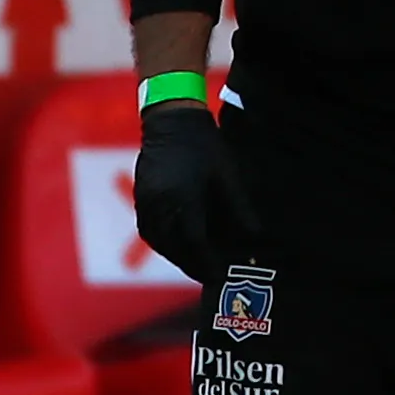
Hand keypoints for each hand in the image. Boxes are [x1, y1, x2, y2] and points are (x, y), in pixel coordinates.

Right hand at [135, 99, 259, 285]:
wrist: (172, 120)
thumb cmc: (205, 146)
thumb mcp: (227, 175)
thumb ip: (239, 208)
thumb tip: (255, 236)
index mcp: (183, 197)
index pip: (194, 241)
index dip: (207, 262)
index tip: (219, 275)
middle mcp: (160, 203)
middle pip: (173, 246)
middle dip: (191, 264)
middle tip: (208, 275)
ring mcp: (145, 200)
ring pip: (158, 240)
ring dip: (175, 256)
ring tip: (193, 264)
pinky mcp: (139, 196)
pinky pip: (148, 229)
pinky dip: (162, 243)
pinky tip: (175, 246)